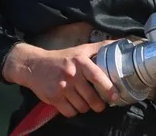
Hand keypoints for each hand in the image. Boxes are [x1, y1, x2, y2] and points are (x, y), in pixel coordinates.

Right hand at [2, 41, 116, 117]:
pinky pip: (70, 112)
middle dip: (98, 105)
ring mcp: (62, 87)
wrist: (33, 65)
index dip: (108, 88)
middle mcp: (71, 74)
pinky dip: (72, 111)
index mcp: (79, 61)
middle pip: (91, 98)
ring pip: (82, 107)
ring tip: (83, 102)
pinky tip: (71, 104)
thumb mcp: (79, 50)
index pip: (97, 76)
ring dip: (84, 107)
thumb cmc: (60, 58)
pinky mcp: (54, 98)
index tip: (115, 96)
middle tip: (99, 104)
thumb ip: (99, 47)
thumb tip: (121, 43)